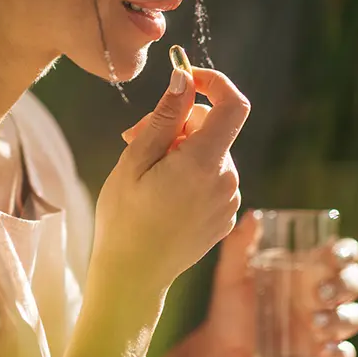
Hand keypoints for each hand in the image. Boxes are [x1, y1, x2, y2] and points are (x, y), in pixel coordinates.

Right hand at [92, 66, 249, 290]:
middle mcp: (226, 180)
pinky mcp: (225, 214)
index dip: (213, 82)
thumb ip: (166, 117)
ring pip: (210, 151)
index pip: (232, 105)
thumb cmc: (124, 218)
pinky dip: (190, 171)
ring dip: (180, 148)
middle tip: (134, 135)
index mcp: (204, 163)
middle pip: (213, 127)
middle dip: (178, 121)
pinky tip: (161, 190)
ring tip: (144, 169)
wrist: (134, 278)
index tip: (186, 79)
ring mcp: (229, 199)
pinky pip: (213, 175)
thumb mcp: (135, 160)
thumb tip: (184, 78)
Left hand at [162, 212, 357, 356]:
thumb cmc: (230, 307)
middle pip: (355, 282)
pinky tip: (321, 350)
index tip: (335, 254)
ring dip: (342, 319)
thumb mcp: (230, 274)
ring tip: (314, 324)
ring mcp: (325, 326)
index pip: (341, 253)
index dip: (347, 251)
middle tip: (319, 293)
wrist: (222, 351)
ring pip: (355, 317)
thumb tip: (252, 215)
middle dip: (346, 285)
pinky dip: (338, 352)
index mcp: (307, 270)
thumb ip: (240, 244)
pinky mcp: (322, 356)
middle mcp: (321, 295)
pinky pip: (344, 353)